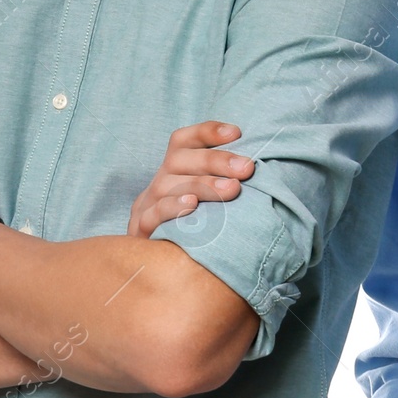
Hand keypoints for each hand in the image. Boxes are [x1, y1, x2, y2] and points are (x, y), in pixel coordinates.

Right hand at [127, 121, 254, 237]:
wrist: (164, 264)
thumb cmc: (202, 223)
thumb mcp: (213, 198)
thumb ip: (230, 180)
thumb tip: (257, 166)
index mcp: (175, 169)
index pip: (184, 140)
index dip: (208, 132)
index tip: (236, 133)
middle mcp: (160, 182)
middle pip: (178, 159)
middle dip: (215, 160)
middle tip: (246, 168)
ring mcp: (147, 205)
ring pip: (167, 185)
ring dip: (202, 184)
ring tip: (231, 189)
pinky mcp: (141, 231)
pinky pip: (151, 216)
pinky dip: (172, 207)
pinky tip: (192, 205)